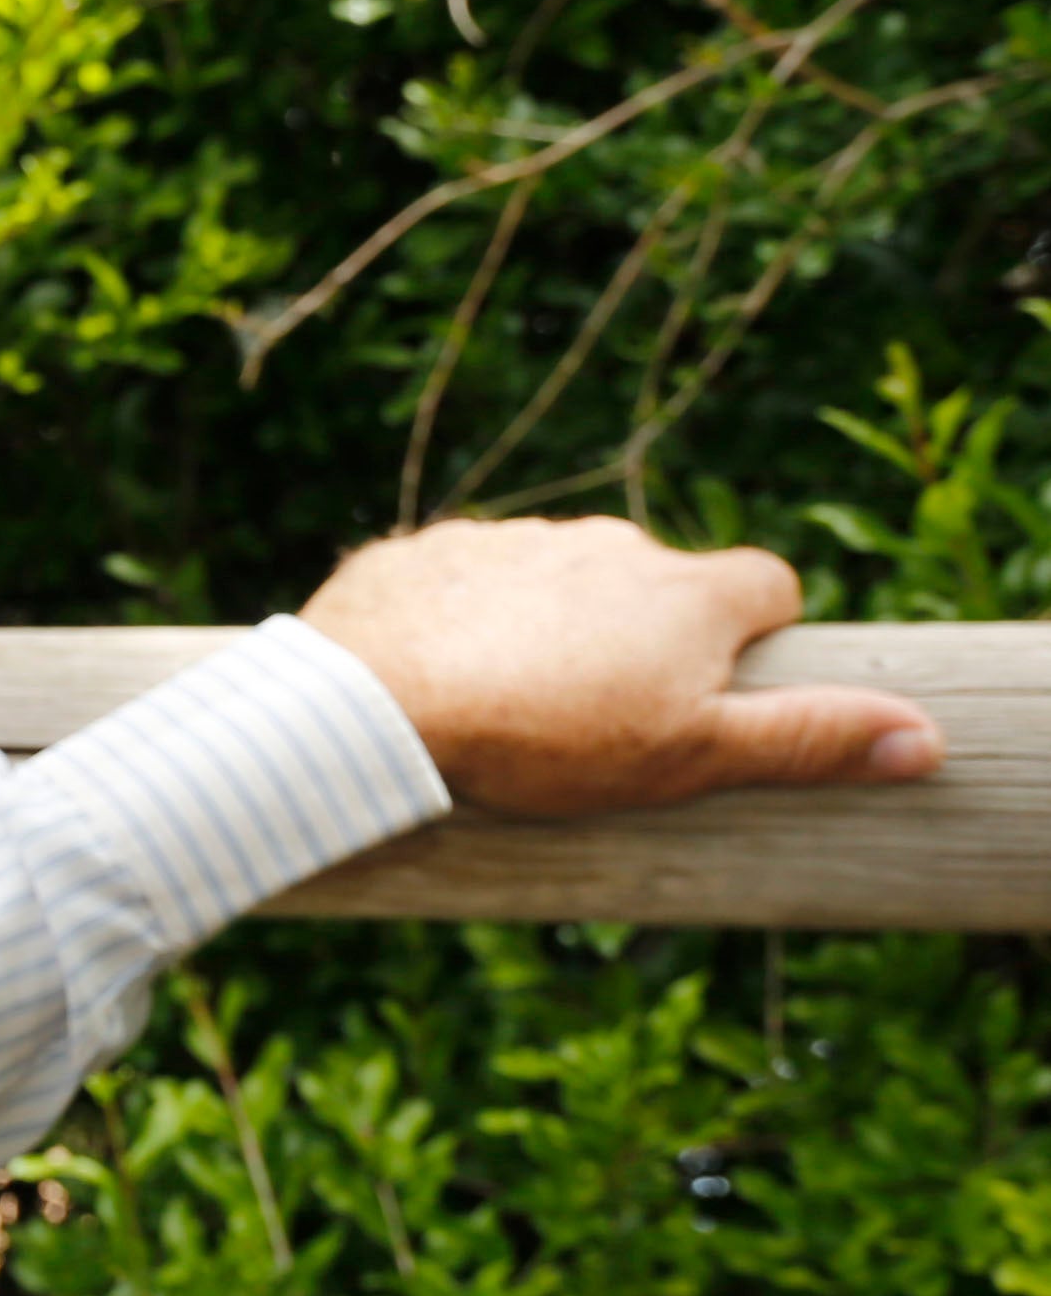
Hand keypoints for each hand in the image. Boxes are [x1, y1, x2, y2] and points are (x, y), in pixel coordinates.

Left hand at [298, 517, 940, 816]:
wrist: (374, 705)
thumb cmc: (543, 739)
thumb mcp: (692, 755)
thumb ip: (806, 739)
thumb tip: (922, 738)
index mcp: (688, 588)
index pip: (767, 586)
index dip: (754, 641)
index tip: (715, 690)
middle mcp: (606, 543)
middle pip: (657, 583)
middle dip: (643, 638)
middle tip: (602, 718)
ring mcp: (509, 539)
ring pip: (554, 580)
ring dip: (548, 628)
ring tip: (511, 707)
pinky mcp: (422, 552)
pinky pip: (461, 583)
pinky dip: (460, 622)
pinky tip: (435, 679)